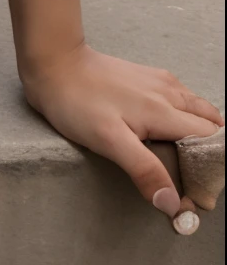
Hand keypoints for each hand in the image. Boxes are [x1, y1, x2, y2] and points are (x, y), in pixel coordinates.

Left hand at [21, 43, 223, 224]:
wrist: (53, 61)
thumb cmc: (77, 102)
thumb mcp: (108, 141)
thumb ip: (144, 169)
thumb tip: (173, 203)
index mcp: (164, 111)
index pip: (209, 140)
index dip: (210, 168)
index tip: (199, 191)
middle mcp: (168, 92)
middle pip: (209, 124)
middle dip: (210, 151)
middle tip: (195, 178)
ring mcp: (158, 81)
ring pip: (197, 108)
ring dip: (202, 132)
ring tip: (189, 158)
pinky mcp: (145, 76)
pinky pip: (181, 97)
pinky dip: (188, 116)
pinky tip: (172, 128)